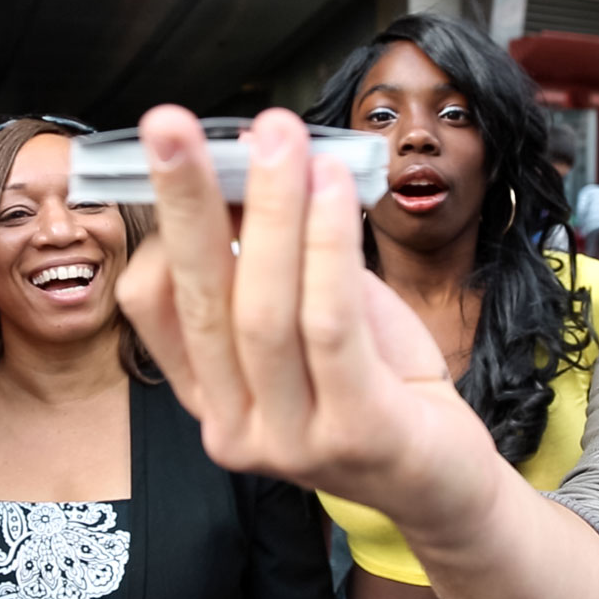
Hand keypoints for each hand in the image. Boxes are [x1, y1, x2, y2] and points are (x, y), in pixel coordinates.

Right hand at [116, 105, 497, 528]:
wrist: (444, 475)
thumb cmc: (380, 384)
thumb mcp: (317, 317)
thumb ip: (280, 262)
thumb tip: (253, 168)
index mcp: (212, 395)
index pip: (154, 305)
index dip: (166, 225)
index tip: (191, 152)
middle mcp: (234, 426)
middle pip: (200, 299)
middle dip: (185, 203)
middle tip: (171, 123)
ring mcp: (289, 440)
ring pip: (263, 310)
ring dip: (271, 212)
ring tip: (280, 137)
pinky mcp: (354, 435)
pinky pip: (330, 325)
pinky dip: (327, 246)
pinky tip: (332, 186)